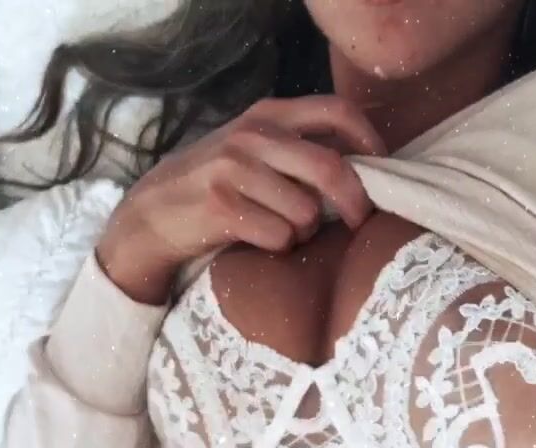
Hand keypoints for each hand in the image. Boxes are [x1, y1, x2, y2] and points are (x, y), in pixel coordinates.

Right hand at [97, 95, 385, 301]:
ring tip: (284, 230)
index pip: (336, 112)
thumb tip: (361, 166)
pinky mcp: (222, 208)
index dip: (369, 140)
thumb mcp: (252, 148)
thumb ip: (296, 148)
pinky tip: (261, 241)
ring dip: (305, 232)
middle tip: (360, 222)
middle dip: (355, 202)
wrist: (153, 212)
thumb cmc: (215, 184)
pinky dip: (279, 247)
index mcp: (267, 115)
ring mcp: (235, 171)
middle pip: (330, 169)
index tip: (382, 167)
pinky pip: (279, 237)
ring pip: (305, 212)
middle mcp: (253, 137)